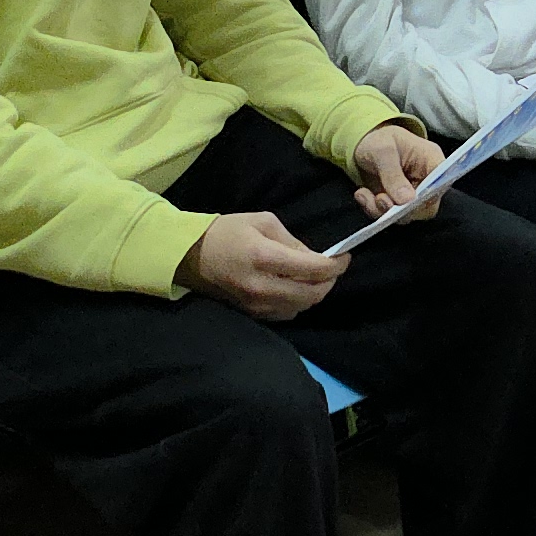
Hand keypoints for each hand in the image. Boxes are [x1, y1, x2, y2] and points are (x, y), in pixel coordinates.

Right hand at [181, 212, 345, 320]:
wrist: (191, 256)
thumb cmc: (227, 232)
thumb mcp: (262, 222)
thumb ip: (292, 241)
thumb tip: (316, 258)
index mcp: (264, 257)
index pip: (313, 269)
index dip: (336, 265)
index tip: (345, 256)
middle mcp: (262, 286)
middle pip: (313, 294)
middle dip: (330, 281)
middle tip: (333, 268)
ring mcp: (256, 304)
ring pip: (302, 307)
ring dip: (316, 293)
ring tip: (316, 277)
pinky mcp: (252, 313)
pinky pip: (287, 314)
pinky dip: (300, 302)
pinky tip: (298, 288)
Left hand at [348, 121, 443, 218]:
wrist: (364, 143)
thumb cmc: (379, 139)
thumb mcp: (383, 151)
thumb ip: (393, 174)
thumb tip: (406, 200)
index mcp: (432, 160)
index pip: (441, 184)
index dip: (427, 197)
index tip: (405, 201)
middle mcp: (426, 180)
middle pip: (425, 206)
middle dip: (400, 209)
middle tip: (380, 199)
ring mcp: (412, 194)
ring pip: (405, 215)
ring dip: (382, 211)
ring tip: (364, 195)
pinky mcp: (398, 203)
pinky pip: (390, 216)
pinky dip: (373, 210)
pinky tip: (362, 195)